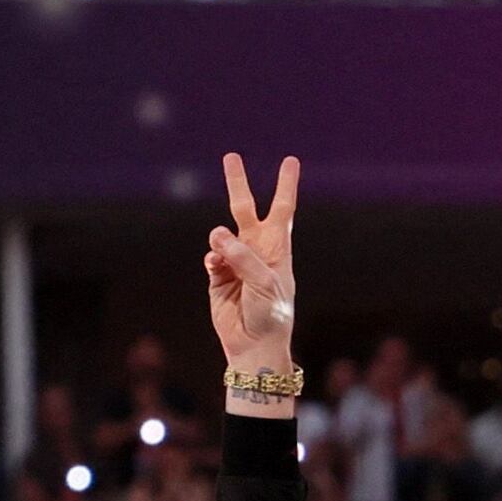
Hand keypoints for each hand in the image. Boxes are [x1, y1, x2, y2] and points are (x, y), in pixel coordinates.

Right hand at [202, 152, 301, 396]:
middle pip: (245, 209)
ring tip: (224, 256)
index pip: (282, 210)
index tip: (290, 161)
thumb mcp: (266, 285)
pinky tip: (217, 270)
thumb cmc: (271, 315)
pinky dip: (212, 260)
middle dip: (238, 183)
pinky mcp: (217, 274)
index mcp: (278, 249)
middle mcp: (256, 250)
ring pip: (221, 235)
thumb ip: (243, 258)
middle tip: (231, 156)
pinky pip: (211, 257)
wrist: (255, 344)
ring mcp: (235, 261)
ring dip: (220, 240)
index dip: (286, 185)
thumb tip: (218, 233)